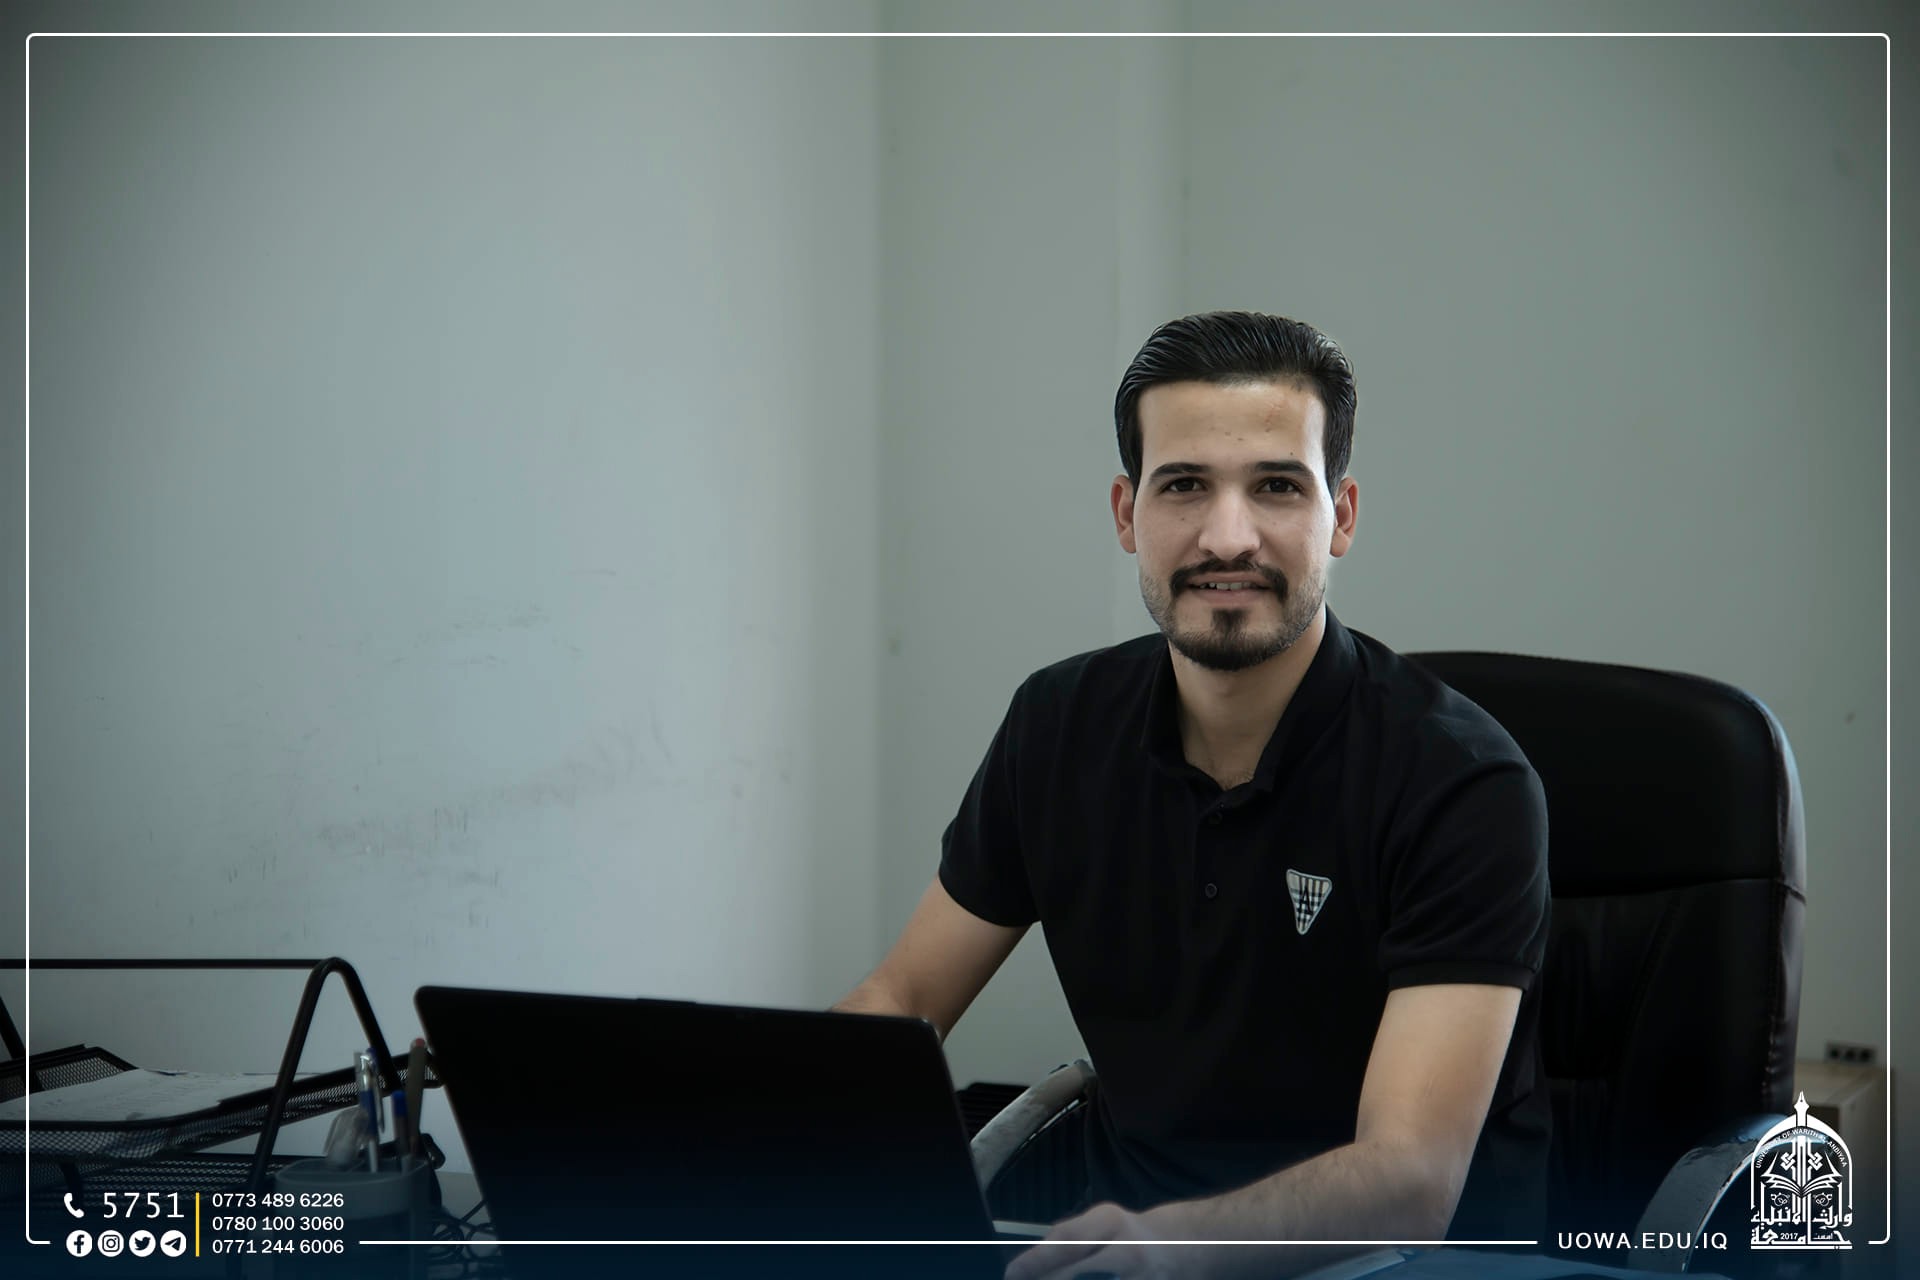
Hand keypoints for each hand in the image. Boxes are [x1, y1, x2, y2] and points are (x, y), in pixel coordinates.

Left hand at [1004, 1202, 1209, 1279]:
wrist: (1183, 1245)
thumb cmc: (1127, 1235)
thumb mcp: (1101, 1222)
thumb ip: (1070, 1236)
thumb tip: (1030, 1261)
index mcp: (1110, 1221)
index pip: (1066, 1240)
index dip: (1035, 1260)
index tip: (1012, 1274)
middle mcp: (1127, 1249)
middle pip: (1075, 1270)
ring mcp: (1141, 1276)